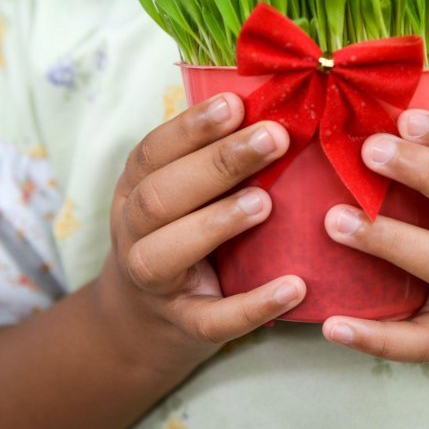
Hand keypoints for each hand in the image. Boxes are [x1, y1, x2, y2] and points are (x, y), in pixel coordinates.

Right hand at [96, 93, 305, 375]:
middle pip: (161, 195)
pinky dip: (253, 306)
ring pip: (167, 253)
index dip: (192, 127)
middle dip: (217, 163)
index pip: (154, 151)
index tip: (236, 103)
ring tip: (265, 202)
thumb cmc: (179, 232)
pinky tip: (295, 287)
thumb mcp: (182, 191)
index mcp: (135, 188)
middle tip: (274, 138)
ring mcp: (153, 282)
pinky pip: (214, 320)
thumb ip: (213, 157)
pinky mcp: (184, 325)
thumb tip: (278, 109)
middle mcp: (133, 231)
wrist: (142, 320)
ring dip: (216, 223)